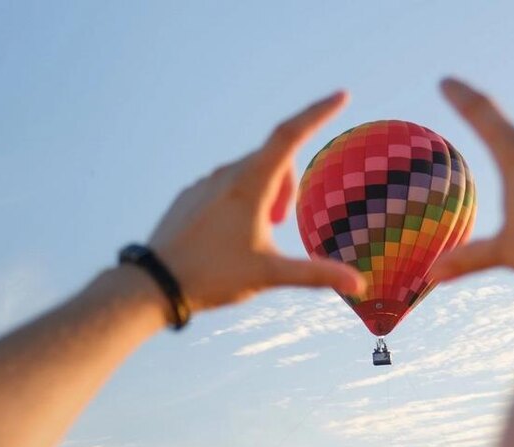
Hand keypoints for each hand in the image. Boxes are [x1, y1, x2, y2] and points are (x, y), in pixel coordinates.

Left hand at [148, 92, 365, 311]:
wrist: (155, 284)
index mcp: (249, 184)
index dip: (318, 113)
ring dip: (265, 193)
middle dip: (288, 185)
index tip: (342, 96)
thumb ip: (315, 274)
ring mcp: (204, 183)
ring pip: (248, 172)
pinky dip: (240, 199)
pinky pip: (224, 186)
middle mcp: (225, 175)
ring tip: (259, 232)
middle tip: (283, 223)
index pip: (290, 135)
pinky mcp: (189, 196)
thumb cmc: (213, 277)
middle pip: (273, 161)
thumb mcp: (269, 275)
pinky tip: (231, 234)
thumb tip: (358, 283)